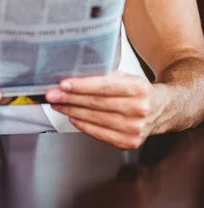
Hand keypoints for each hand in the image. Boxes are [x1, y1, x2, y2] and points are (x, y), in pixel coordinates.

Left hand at [45, 71, 163, 149]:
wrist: (163, 110)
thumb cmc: (140, 90)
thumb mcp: (127, 76)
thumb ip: (106, 75)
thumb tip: (76, 74)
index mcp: (137, 88)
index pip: (103, 87)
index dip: (81, 86)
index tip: (63, 84)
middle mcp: (137, 109)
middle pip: (95, 104)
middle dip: (69, 98)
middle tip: (51, 94)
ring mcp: (134, 129)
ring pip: (95, 119)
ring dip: (71, 111)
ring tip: (57, 104)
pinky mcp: (129, 142)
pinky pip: (99, 134)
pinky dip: (82, 124)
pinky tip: (71, 116)